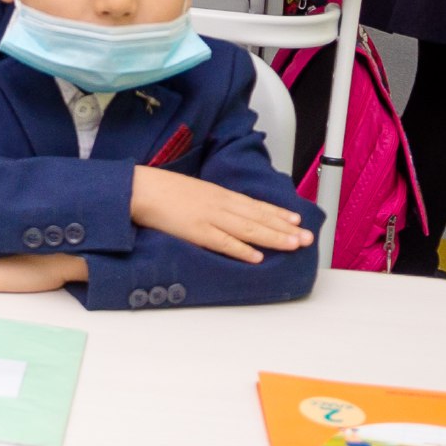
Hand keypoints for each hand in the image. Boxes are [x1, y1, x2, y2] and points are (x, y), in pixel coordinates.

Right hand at [130, 166, 314, 262]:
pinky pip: (223, 242)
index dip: (277, 213)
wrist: (138, 188)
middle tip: (307, 238)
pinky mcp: (195, 231)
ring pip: (248, 230)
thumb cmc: (160, 189)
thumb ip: (209, 200)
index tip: (296, 220)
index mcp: (217, 193)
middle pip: (258, 218)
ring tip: (293, 245)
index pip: (254, 205)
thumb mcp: (191, 189)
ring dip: (273, 238)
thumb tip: (223, 210)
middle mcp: (219, 204)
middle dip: (284, 228)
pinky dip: (241, 250)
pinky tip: (257, 257)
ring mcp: (208, 217)